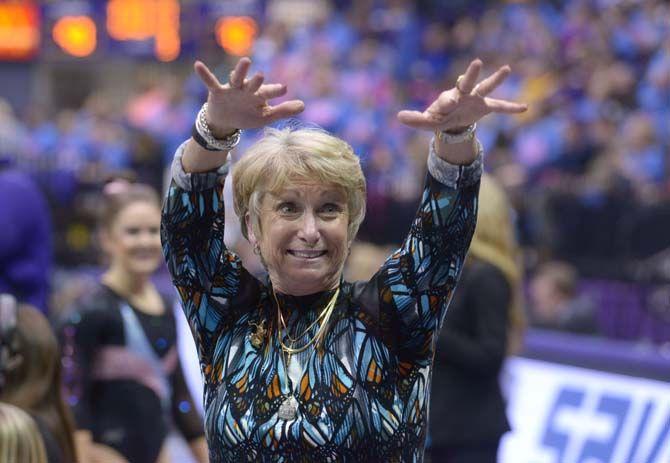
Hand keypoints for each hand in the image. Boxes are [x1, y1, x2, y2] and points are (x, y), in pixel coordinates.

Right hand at [194, 57, 304, 135]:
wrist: (225, 121)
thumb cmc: (247, 115)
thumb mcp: (265, 116)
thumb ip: (283, 111)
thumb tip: (303, 105)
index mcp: (259, 95)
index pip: (268, 92)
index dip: (275, 91)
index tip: (283, 89)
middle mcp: (247, 89)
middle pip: (253, 84)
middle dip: (257, 81)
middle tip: (261, 76)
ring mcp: (232, 89)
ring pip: (237, 78)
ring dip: (240, 71)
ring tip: (246, 61)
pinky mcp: (218, 92)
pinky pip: (211, 82)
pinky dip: (204, 74)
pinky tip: (198, 65)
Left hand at [397, 59, 526, 131]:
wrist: (453, 120)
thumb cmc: (439, 117)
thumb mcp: (428, 122)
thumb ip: (415, 119)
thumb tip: (399, 116)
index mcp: (447, 98)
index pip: (447, 99)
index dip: (447, 102)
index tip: (448, 105)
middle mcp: (462, 93)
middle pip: (465, 82)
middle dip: (470, 74)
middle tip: (476, 63)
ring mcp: (475, 98)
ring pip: (486, 86)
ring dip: (496, 78)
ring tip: (507, 69)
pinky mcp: (485, 106)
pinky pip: (500, 107)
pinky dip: (511, 108)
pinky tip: (525, 108)